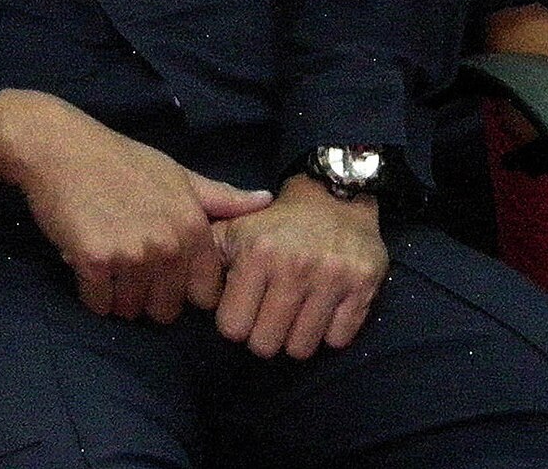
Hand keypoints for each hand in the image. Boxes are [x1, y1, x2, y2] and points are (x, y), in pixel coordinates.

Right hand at [0, 90, 273, 323]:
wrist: (60, 147)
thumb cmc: (120, 158)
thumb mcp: (176, 173)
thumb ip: (220, 196)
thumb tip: (266, 200)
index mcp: (193, 226)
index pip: (204, 295)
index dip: (183, 289)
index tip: (164, 272)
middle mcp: (168, 244)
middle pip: (167, 310)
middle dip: (149, 296)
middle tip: (129, 265)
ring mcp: (131, 254)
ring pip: (132, 310)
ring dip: (118, 295)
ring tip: (108, 260)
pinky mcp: (94, 261)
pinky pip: (99, 304)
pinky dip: (92, 292)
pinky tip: (86, 261)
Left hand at [213, 173, 387, 358]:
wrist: (334, 197)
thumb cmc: (277, 222)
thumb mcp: (235, 229)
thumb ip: (206, 256)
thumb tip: (185, 289)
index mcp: (257, 253)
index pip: (232, 327)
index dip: (235, 323)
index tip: (242, 311)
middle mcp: (294, 267)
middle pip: (265, 345)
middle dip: (263, 336)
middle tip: (268, 318)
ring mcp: (331, 279)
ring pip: (301, 349)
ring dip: (294, 339)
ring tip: (294, 316)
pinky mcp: (362, 289)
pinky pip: (337, 340)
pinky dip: (328, 333)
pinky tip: (321, 311)